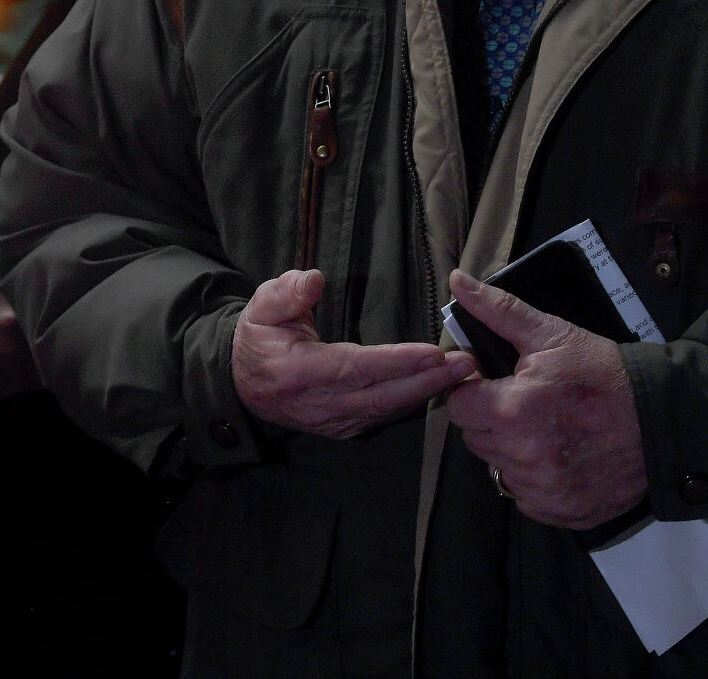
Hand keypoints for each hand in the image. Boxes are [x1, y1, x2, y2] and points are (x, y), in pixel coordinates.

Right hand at [232, 269, 474, 437]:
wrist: (241, 385)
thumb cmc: (257, 339)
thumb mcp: (261, 307)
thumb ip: (285, 292)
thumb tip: (314, 279)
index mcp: (299, 372)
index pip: (356, 367)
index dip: (397, 362)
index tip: (433, 352)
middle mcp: (321, 404)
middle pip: (382, 396)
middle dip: (428, 381)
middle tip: (466, 364)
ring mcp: (334, 421)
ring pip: (388, 411)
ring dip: (427, 393)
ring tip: (461, 374)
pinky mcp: (344, 428)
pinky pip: (383, 417)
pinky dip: (412, 402)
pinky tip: (436, 387)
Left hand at [443, 269, 648, 529]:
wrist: (664, 420)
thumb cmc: (606, 373)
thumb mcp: (553, 334)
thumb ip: (499, 311)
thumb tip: (458, 282)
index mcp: (513, 410)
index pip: (458, 406)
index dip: (475, 391)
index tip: (497, 384)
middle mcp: (524, 456)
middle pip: (475, 438)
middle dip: (491, 418)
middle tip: (527, 403)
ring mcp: (544, 489)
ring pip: (498, 468)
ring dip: (511, 450)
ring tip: (546, 428)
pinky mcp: (563, 511)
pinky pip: (525, 497)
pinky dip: (535, 480)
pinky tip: (559, 456)